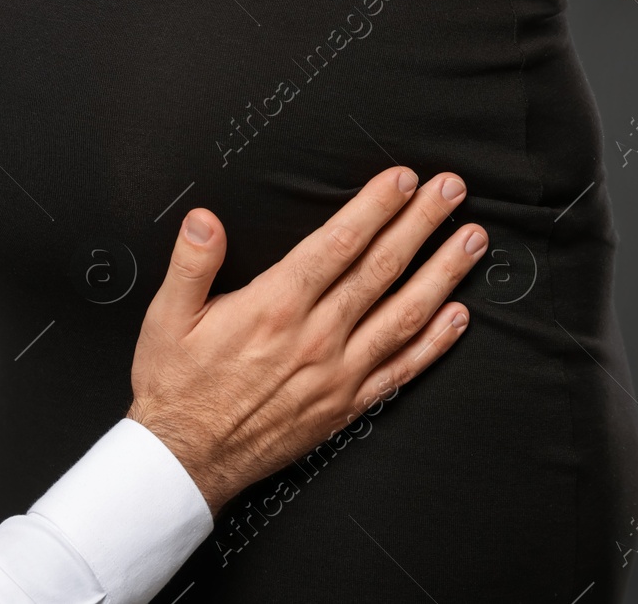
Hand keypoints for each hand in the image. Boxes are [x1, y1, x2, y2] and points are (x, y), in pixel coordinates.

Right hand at [127, 166, 482, 512]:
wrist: (186, 458)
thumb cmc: (175, 384)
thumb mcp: (166, 316)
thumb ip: (191, 263)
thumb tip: (205, 219)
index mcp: (273, 306)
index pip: (336, 244)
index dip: (374, 207)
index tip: (403, 179)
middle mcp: (315, 336)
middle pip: (380, 269)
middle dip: (419, 224)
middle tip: (451, 191)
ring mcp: (338, 373)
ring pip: (404, 314)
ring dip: (442, 273)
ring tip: (471, 241)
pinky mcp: (346, 404)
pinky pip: (401, 369)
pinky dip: (435, 342)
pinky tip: (458, 316)